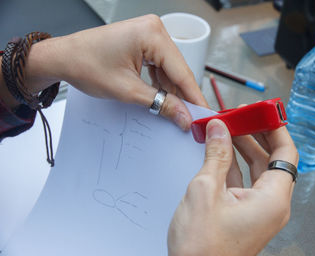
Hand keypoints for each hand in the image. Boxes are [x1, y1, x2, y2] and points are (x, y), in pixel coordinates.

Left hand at [23, 15, 206, 129]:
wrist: (63, 58)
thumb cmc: (86, 65)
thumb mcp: (127, 90)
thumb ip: (160, 103)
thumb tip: (184, 117)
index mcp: (152, 34)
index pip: (182, 71)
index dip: (194, 97)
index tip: (204, 116)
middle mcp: (154, 30)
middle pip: (178, 70)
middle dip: (183, 96)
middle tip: (192, 120)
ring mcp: (149, 35)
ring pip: (170, 70)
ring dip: (172, 92)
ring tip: (179, 114)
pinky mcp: (143, 43)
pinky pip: (160, 66)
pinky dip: (162, 84)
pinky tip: (165, 100)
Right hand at [167, 119, 297, 255]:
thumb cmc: (202, 248)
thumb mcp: (206, 190)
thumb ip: (216, 155)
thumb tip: (220, 129)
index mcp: (273, 199)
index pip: (286, 153)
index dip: (275, 129)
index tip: (263, 112)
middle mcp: (272, 205)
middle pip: (272, 160)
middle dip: (255, 135)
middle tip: (240, 117)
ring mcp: (258, 211)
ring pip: (256, 170)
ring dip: (242, 149)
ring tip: (226, 129)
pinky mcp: (245, 214)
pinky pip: (244, 182)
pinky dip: (233, 165)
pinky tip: (220, 151)